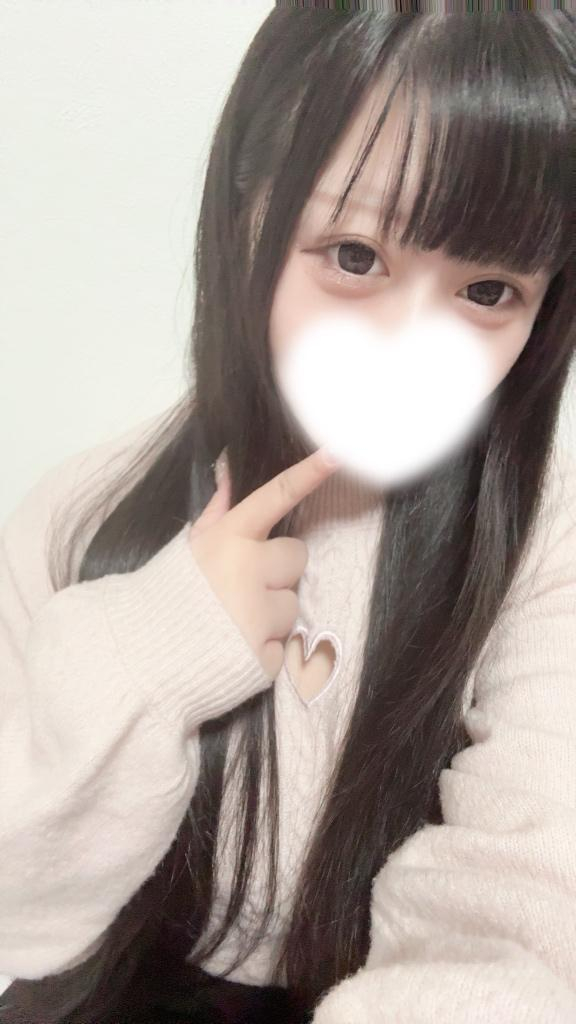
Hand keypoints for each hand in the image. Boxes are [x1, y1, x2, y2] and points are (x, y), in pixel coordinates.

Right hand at [189, 447, 338, 678]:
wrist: (144, 655)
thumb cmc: (171, 593)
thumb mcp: (191, 546)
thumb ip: (219, 510)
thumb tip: (229, 467)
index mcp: (229, 539)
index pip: (276, 498)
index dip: (308, 474)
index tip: (336, 453)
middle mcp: (248, 570)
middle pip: (297, 557)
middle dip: (277, 572)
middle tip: (243, 587)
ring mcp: (259, 614)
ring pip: (293, 603)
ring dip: (271, 613)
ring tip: (235, 621)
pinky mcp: (265, 654)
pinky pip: (283, 644)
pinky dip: (264, 647)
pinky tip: (236, 646)